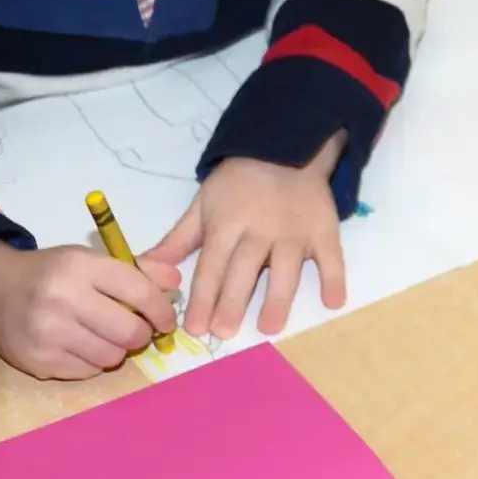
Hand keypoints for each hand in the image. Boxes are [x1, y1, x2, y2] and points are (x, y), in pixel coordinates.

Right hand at [0, 241, 177, 379]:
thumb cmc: (49, 274)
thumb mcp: (88, 260)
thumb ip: (135, 269)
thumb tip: (175, 283)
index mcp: (80, 266)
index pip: (139, 292)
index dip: (162, 310)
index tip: (166, 321)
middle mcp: (64, 299)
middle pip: (130, 332)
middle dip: (141, 335)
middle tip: (135, 331)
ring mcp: (50, 334)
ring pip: (112, 357)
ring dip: (116, 350)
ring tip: (102, 336)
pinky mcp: (40, 361)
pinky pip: (88, 372)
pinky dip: (92, 362)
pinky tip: (80, 346)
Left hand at [143, 138, 346, 339]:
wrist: (284, 146)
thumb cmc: (238, 183)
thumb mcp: (203, 204)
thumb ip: (178, 239)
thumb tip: (144, 265)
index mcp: (226, 224)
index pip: (211, 265)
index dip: (202, 297)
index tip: (195, 328)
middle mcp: (259, 230)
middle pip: (244, 270)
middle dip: (233, 302)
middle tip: (224, 332)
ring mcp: (293, 231)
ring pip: (285, 269)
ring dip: (278, 297)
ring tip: (270, 327)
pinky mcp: (323, 229)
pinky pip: (331, 257)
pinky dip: (334, 278)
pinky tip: (333, 303)